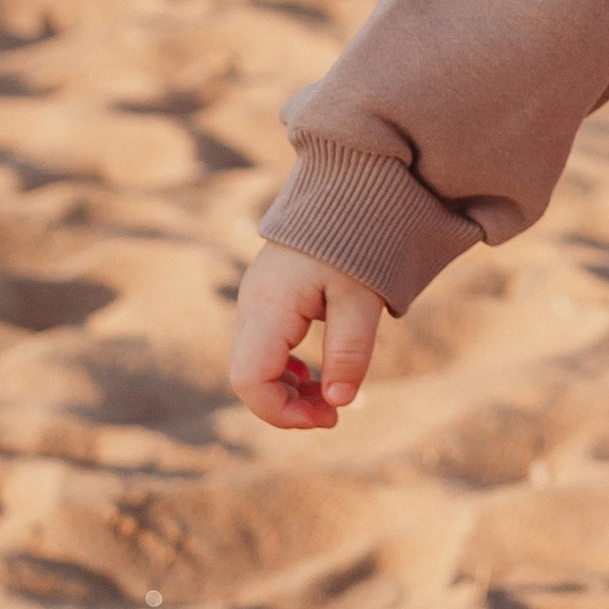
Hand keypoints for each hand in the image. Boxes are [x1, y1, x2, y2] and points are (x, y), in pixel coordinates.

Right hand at [228, 240, 385, 428]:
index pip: (250, 380)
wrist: (346, 190)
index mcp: (268, 306)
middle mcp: (251, 306)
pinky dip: (285, 370)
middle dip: (286, 405)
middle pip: (247, 377)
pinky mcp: (266, 299)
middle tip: (332, 413)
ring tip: (328, 396)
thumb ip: (350, 350)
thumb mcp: (361, 297)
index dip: (282, 412)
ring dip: (286, 389)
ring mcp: (255, 302)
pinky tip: (312, 373)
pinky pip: (262, 348)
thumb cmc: (355, 240)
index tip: (328, 417)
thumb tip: (338, 403)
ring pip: (253, 365)